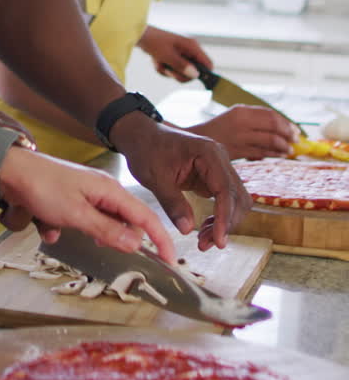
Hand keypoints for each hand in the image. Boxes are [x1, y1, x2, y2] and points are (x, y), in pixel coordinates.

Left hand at [0, 148, 176, 263]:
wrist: (10, 171)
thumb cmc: (42, 187)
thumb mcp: (77, 214)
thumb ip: (107, 231)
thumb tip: (136, 244)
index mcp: (110, 190)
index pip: (145, 216)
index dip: (160, 239)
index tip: (171, 260)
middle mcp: (102, 190)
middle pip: (123, 221)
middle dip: (113, 238)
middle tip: (100, 249)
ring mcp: (86, 194)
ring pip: (98, 224)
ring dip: (84, 233)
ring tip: (63, 230)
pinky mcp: (70, 199)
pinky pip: (77, 221)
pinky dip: (63, 228)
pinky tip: (46, 226)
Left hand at [109, 114, 251, 250]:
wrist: (142, 135)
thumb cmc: (147, 150)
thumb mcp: (155, 178)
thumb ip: (172, 203)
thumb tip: (187, 230)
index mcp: (208, 153)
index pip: (225, 189)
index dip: (224, 217)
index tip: (219, 239)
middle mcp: (219, 158)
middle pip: (237, 196)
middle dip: (225, 223)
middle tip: (205, 244)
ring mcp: (219, 167)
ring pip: (235, 200)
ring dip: (224, 222)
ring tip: (204, 240)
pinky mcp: (213, 176)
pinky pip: (224, 199)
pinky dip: (219, 216)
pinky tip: (205, 228)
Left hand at [139, 26, 211, 81]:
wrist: (141, 36)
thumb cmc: (154, 41)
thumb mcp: (167, 55)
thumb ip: (182, 65)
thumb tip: (195, 75)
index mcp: (192, 47)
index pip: (207, 63)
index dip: (203, 74)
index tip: (191, 78)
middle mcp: (190, 51)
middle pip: (193, 73)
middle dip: (177, 73)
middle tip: (168, 68)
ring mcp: (182, 55)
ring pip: (180, 73)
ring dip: (168, 71)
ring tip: (160, 62)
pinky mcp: (175, 59)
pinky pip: (172, 71)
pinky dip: (163, 69)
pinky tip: (157, 61)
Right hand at [188, 106, 299, 159]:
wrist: (193, 141)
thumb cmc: (217, 131)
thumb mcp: (233, 118)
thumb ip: (253, 121)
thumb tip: (281, 129)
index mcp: (240, 111)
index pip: (270, 114)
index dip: (285, 122)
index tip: (295, 130)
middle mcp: (240, 122)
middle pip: (272, 127)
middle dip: (287, 135)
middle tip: (296, 141)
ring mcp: (238, 137)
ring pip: (269, 141)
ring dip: (282, 147)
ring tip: (289, 150)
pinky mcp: (236, 151)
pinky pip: (260, 152)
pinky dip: (272, 154)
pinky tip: (278, 156)